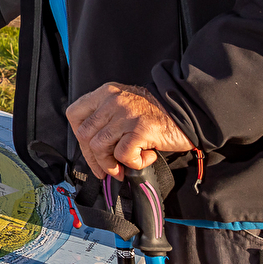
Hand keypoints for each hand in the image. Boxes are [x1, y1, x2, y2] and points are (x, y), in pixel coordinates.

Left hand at [66, 82, 192, 178]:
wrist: (188, 110)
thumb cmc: (156, 113)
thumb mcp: (125, 106)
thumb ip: (107, 119)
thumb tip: (93, 151)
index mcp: (105, 93)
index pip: (74, 114)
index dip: (78, 137)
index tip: (90, 151)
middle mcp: (112, 101)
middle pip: (84, 134)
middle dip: (93, 158)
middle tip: (106, 170)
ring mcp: (126, 114)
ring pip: (100, 147)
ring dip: (110, 165)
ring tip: (123, 168)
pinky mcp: (140, 129)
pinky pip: (122, 154)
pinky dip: (132, 163)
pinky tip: (145, 158)